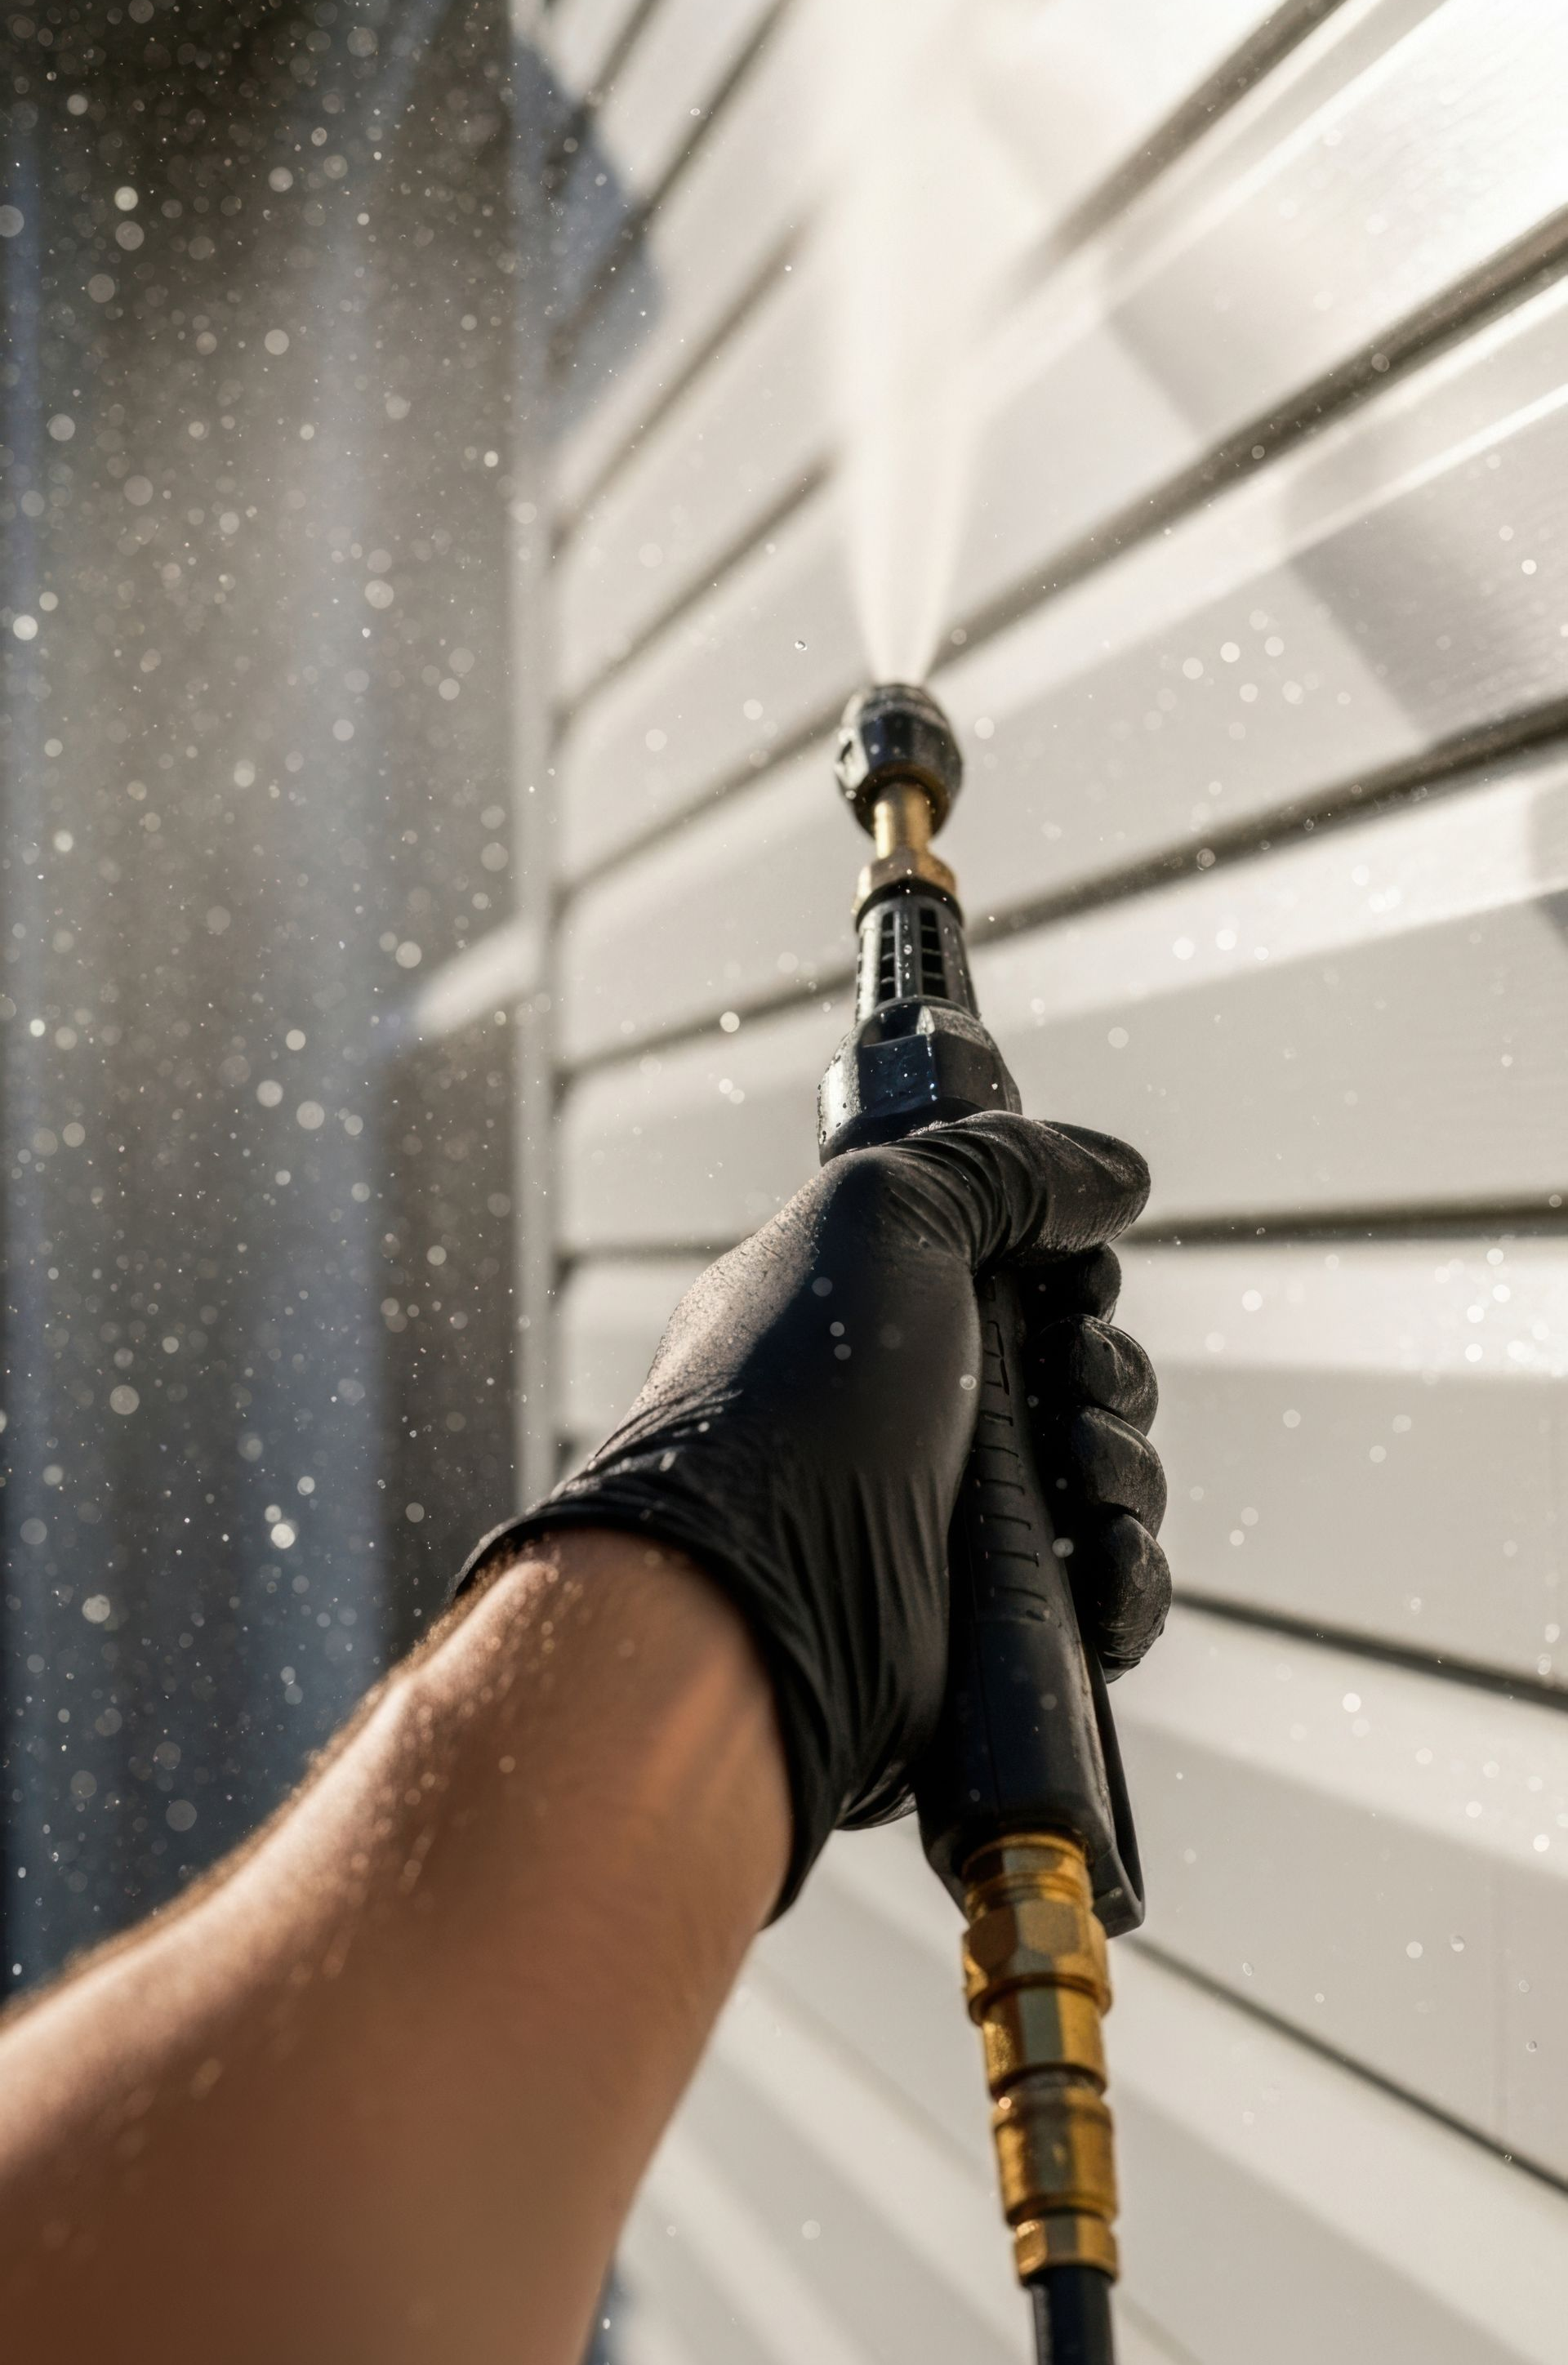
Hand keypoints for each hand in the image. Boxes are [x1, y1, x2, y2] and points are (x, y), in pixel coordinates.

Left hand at [460, 1112, 1169, 1908]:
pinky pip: (1108, 1596)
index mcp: (874, 1316)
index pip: (1016, 1276)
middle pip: (1078, 1374)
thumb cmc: (800, 1393)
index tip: (1074, 1275)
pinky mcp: (992, 1628)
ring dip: (1123, 1464)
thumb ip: (1001, 1167)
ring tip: (1078, 1465)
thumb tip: (1115, 1176)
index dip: (1070, 1269)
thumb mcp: (886, 1215)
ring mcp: (952, 1529)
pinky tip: (1102, 1556)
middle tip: (1068, 1373)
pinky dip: (1128, 1574)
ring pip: (1105, 1481)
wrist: (762, 1595)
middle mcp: (910, 1417)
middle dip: (1104, 1365)